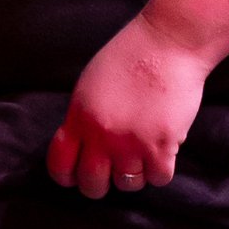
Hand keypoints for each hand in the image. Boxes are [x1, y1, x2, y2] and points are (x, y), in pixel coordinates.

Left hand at [46, 14, 210, 199]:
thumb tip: (82, 146)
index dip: (67, 176)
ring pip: (128, 185)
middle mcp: (101, 135)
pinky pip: (158, 178)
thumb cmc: (130, 56)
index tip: (76, 175)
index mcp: (79, 118)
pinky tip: (162, 151)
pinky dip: (160, 170)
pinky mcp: (162, 146)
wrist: (168, 43)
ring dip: (135, 174)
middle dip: (100, 184)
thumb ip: (83, 117)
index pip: (60, 166)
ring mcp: (132, 144)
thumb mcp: (90, 85)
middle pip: (92, 185)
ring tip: (142, 153)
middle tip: (111, 171)